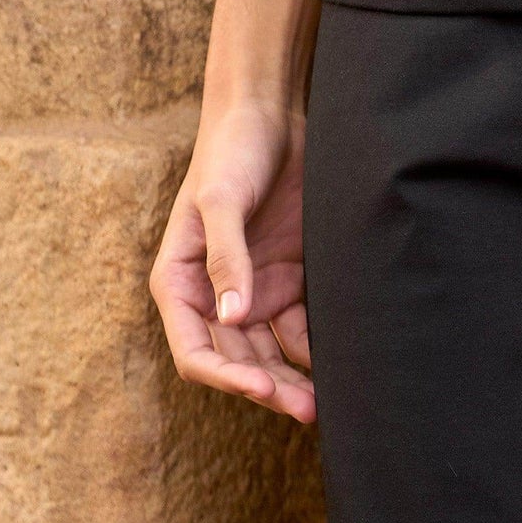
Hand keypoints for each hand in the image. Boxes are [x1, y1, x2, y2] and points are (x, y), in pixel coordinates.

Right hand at [150, 96, 314, 425]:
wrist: (271, 112)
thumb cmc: (231, 149)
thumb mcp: (221, 200)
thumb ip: (226, 258)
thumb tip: (232, 316)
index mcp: (181, 282)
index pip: (195, 350)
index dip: (226, 378)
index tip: (263, 390)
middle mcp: (214, 294)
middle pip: (237, 361)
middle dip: (268, 388)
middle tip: (308, 410)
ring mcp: (253, 287)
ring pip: (270, 352)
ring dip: (292, 379)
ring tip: (325, 402)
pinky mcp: (288, 276)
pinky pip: (299, 326)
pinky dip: (314, 348)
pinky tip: (340, 361)